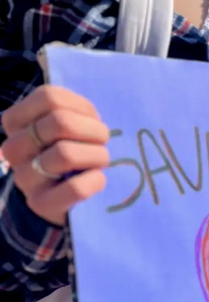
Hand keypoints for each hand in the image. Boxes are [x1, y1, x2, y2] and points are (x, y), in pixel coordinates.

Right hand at [1, 86, 110, 225]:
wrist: (60, 194)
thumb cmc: (70, 148)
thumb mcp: (67, 123)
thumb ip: (73, 110)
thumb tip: (92, 116)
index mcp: (15, 121)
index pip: (50, 98)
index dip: (82, 107)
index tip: (92, 119)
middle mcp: (13, 147)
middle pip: (60, 123)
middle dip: (94, 130)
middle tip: (103, 141)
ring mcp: (24, 177)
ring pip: (66, 154)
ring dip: (97, 155)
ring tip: (101, 160)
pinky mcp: (40, 203)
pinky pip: (75, 188)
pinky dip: (95, 181)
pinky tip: (97, 179)